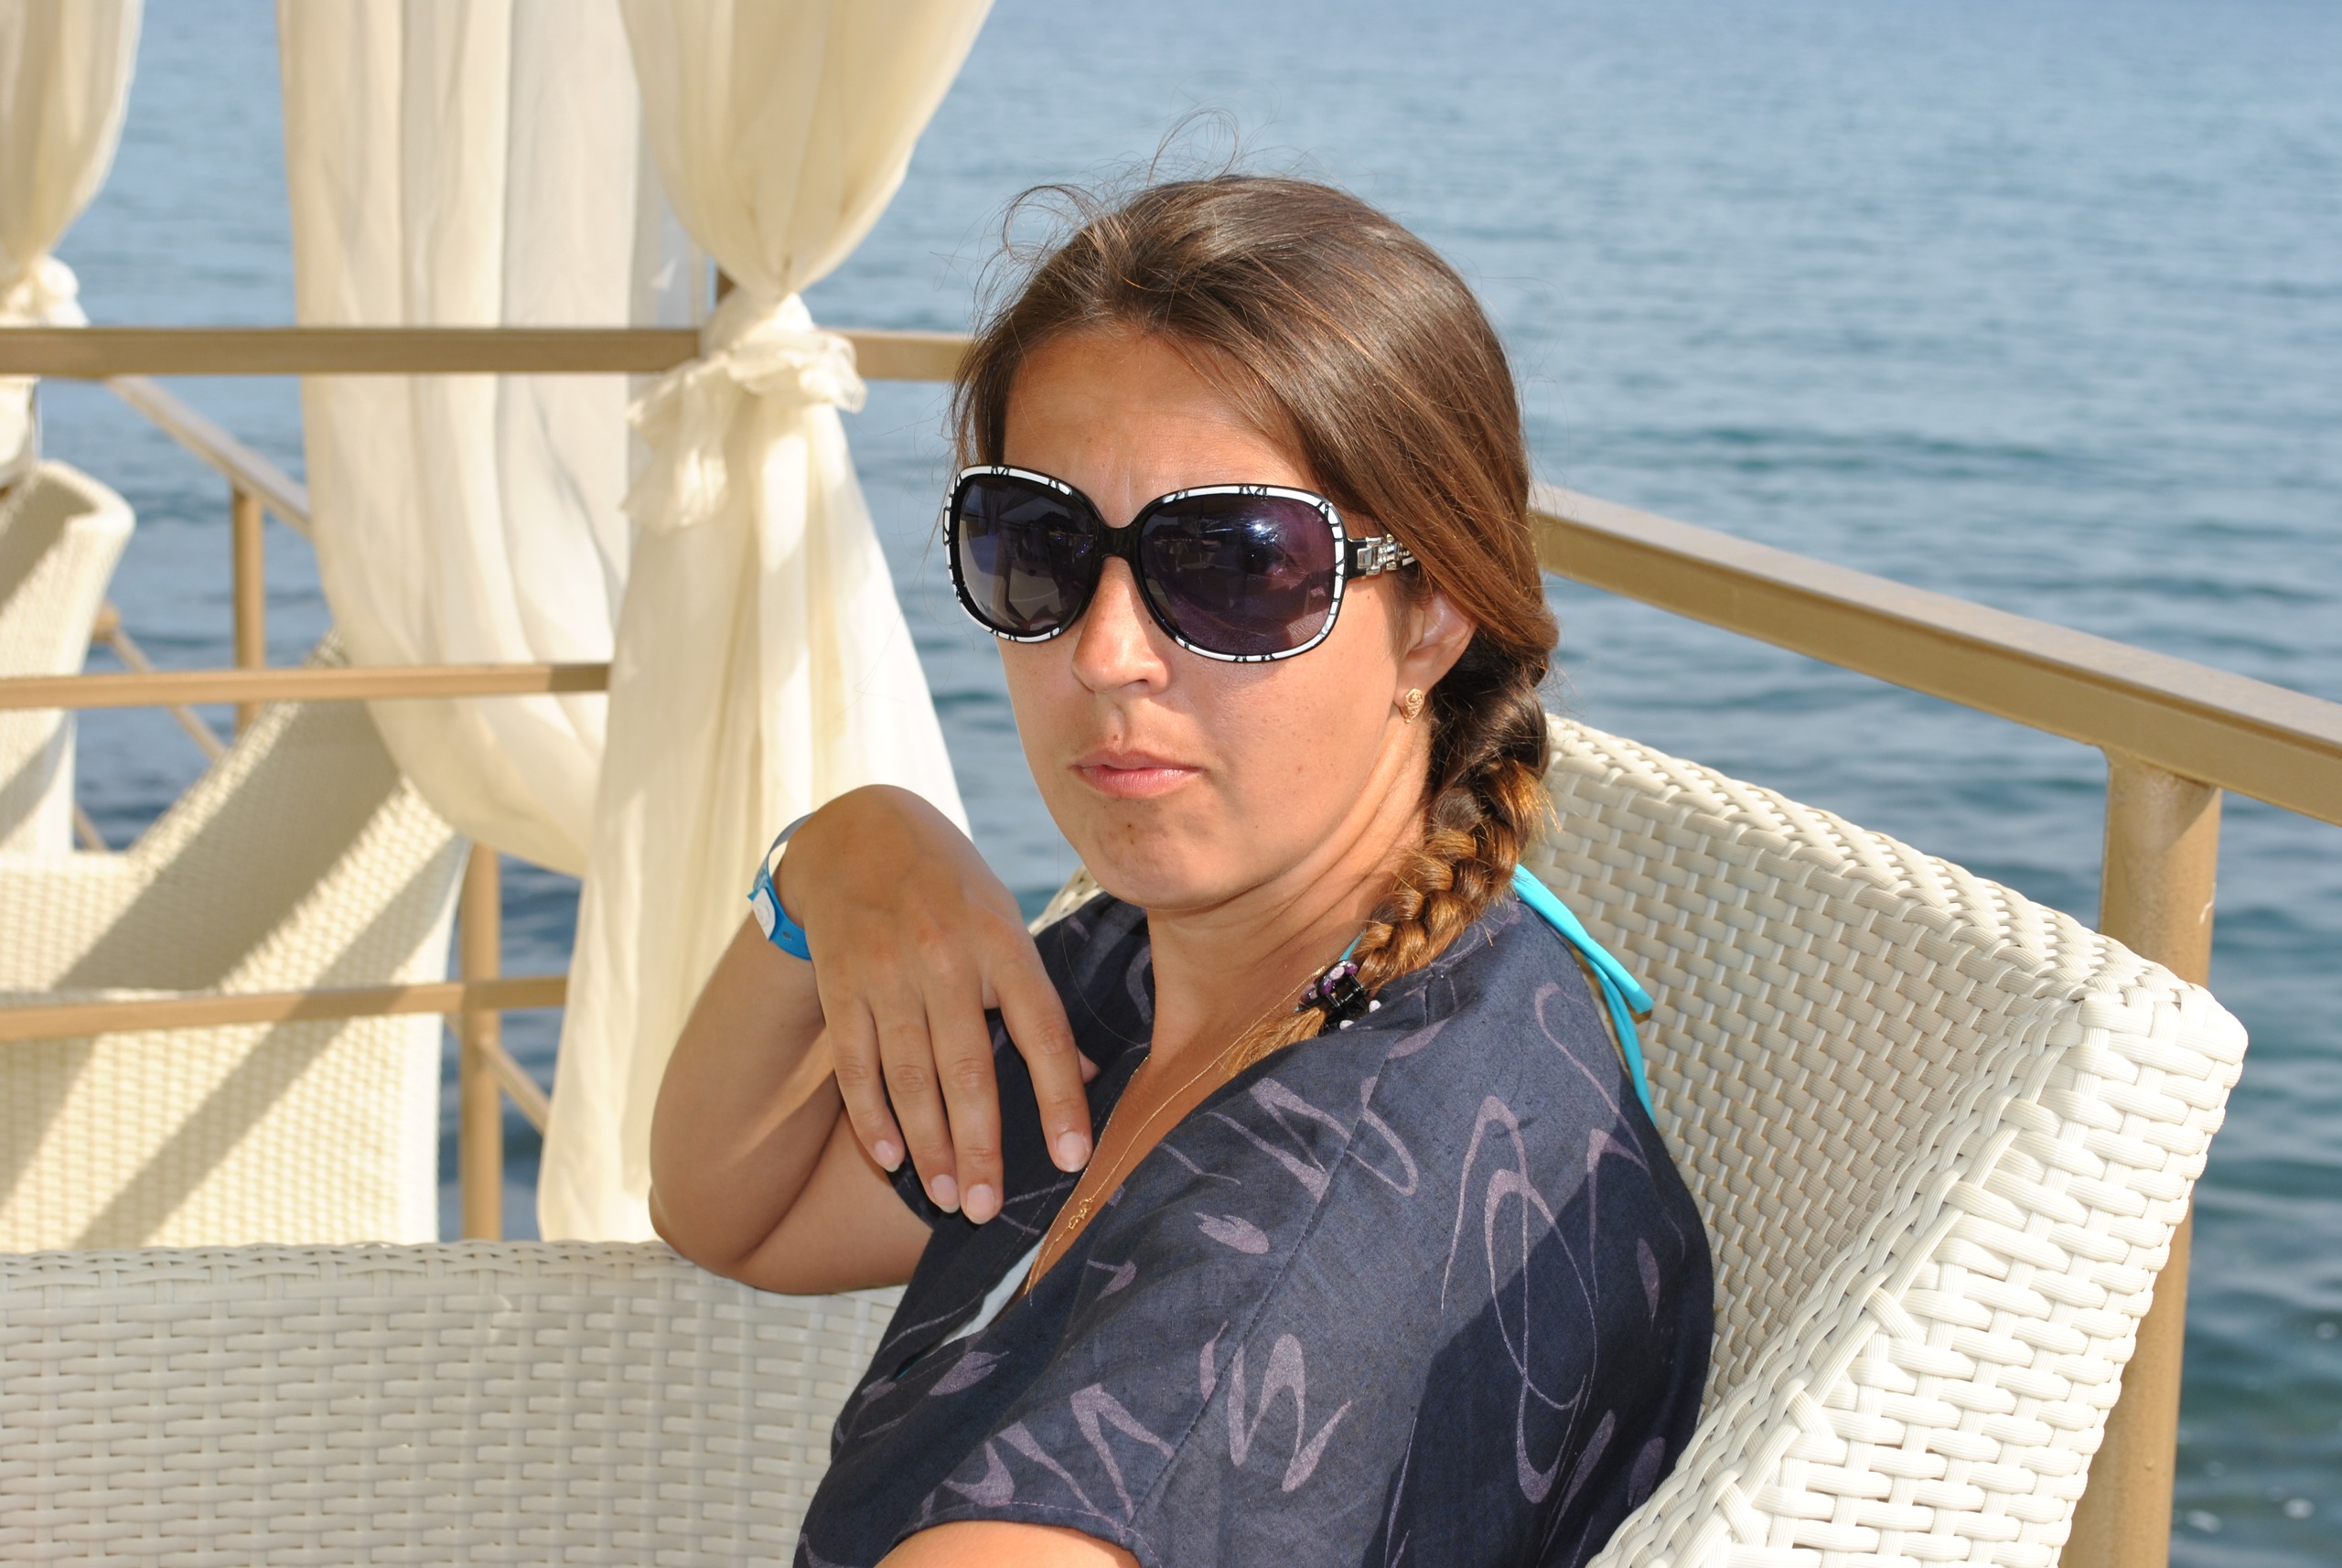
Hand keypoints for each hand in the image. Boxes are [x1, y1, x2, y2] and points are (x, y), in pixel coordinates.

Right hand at [779, 786, 1095, 1222]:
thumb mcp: (1005, 921)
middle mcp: (946, 958)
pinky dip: (871, 1116)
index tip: (1072, 1159)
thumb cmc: (950, 888)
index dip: (1060, 1099)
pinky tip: (889, 1158)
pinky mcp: (840, 985)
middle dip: (979, 1148)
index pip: (1042, 1031)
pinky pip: (856, 1064)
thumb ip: (1038, 996)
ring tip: (946, 1198)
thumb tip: (1086, 1073)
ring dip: (928, 1146)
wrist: (855, 831)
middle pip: (968, 1070)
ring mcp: (887, 972)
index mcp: (1002, 942)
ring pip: (909, 1077)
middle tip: (985, 1211)